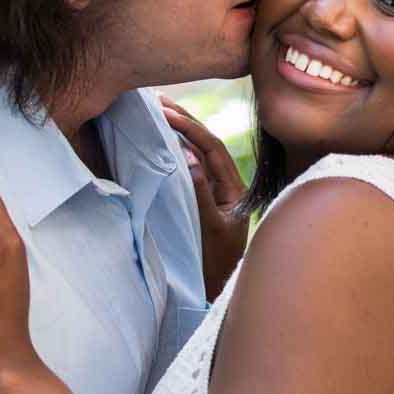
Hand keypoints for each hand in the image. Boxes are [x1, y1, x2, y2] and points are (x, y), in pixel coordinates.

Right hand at [159, 96, 248, 300]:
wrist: (216, 293)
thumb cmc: (215, 267)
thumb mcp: (208, 229)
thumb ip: (199, 192)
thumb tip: (186, 154)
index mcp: (236, 190)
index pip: (213, 148)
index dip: (190, 127)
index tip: (165, 112)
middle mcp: (229, 187)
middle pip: (208, 144)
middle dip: (185, 120)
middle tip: (158, 100)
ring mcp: (218, 193)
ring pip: (200, 155)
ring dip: (181, 132)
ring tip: (158, 110)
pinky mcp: (206, 201)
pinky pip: (193, 169)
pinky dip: (178, 151)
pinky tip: (162, 139)